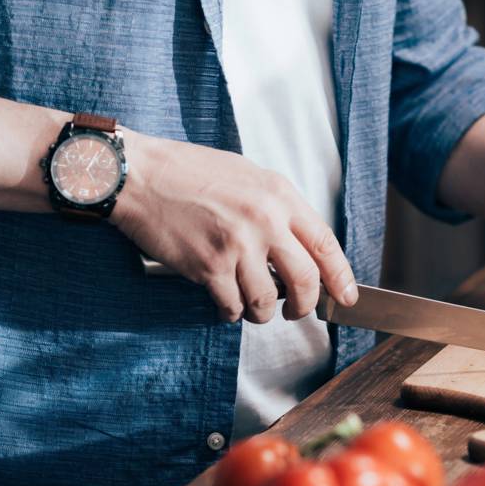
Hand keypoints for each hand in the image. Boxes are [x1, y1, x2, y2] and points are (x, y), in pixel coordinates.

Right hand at [111, 131, 356, 323]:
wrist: (139, 175)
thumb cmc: (187, 172)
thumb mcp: (247, 176)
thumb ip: (276, 209)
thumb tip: (300, 246)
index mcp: (279, 196)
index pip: (326, 244)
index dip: (340, 277)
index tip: (345, 296)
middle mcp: (265, 221)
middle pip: (306, 280)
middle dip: (306, 305)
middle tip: (299, 312)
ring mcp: (238, 246)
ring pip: (267, 301)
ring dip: (262, 313)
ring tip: (252, 307)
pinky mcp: (209, 267)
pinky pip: (232, 306)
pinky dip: (231, 311)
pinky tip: (224, 302)